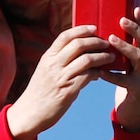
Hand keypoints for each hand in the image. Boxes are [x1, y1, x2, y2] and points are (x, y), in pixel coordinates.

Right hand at [7, 25, 114, 139]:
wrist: (30, 112)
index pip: (65, 36)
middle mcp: (53, 64)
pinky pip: (88, 77)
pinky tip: (102, 73)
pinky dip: (98, 73)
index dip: (81, 30)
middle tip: (106, 43)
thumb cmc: (40, 91)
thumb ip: (58, 61)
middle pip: (78, 45)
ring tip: (110, 57)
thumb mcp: (45, 70)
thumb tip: (78, 53)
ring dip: (101, 57)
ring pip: (86, 59)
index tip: (94, 28)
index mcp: (47, 57)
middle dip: (95, 41)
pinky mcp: (68, 91)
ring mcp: (60, 77)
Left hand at [99, 7, 139, 131]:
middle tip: (121, 21)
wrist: (134, 110)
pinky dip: (111, 75)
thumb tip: (106, 29)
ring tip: (111, 40)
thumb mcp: (128, 64)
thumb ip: (122, 50)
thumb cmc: (127, 81)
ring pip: (139, 59)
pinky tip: (99, 70)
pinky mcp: (139, 90)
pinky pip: (125, 81)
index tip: (135, 8)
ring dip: (125, 47)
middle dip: (135, 31)